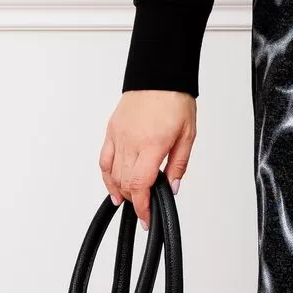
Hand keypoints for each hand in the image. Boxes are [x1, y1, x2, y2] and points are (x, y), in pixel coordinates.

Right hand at [99, 89, 195, 229]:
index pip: (141, 184)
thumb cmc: (175, 100)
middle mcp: (131, 141)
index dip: (142, 206)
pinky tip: (113, 186)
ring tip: (130, 201)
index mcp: (152, 144)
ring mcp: (118, 136)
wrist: (159, 75)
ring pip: (113, 174)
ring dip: (121, 191)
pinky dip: (107, 176)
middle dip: (135, 200)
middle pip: (126, 183)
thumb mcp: (188, 135)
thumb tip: (172, 188)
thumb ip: (178, 165)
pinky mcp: (111, 131)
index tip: (146, 217)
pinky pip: (104, 160)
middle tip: (145, 208)